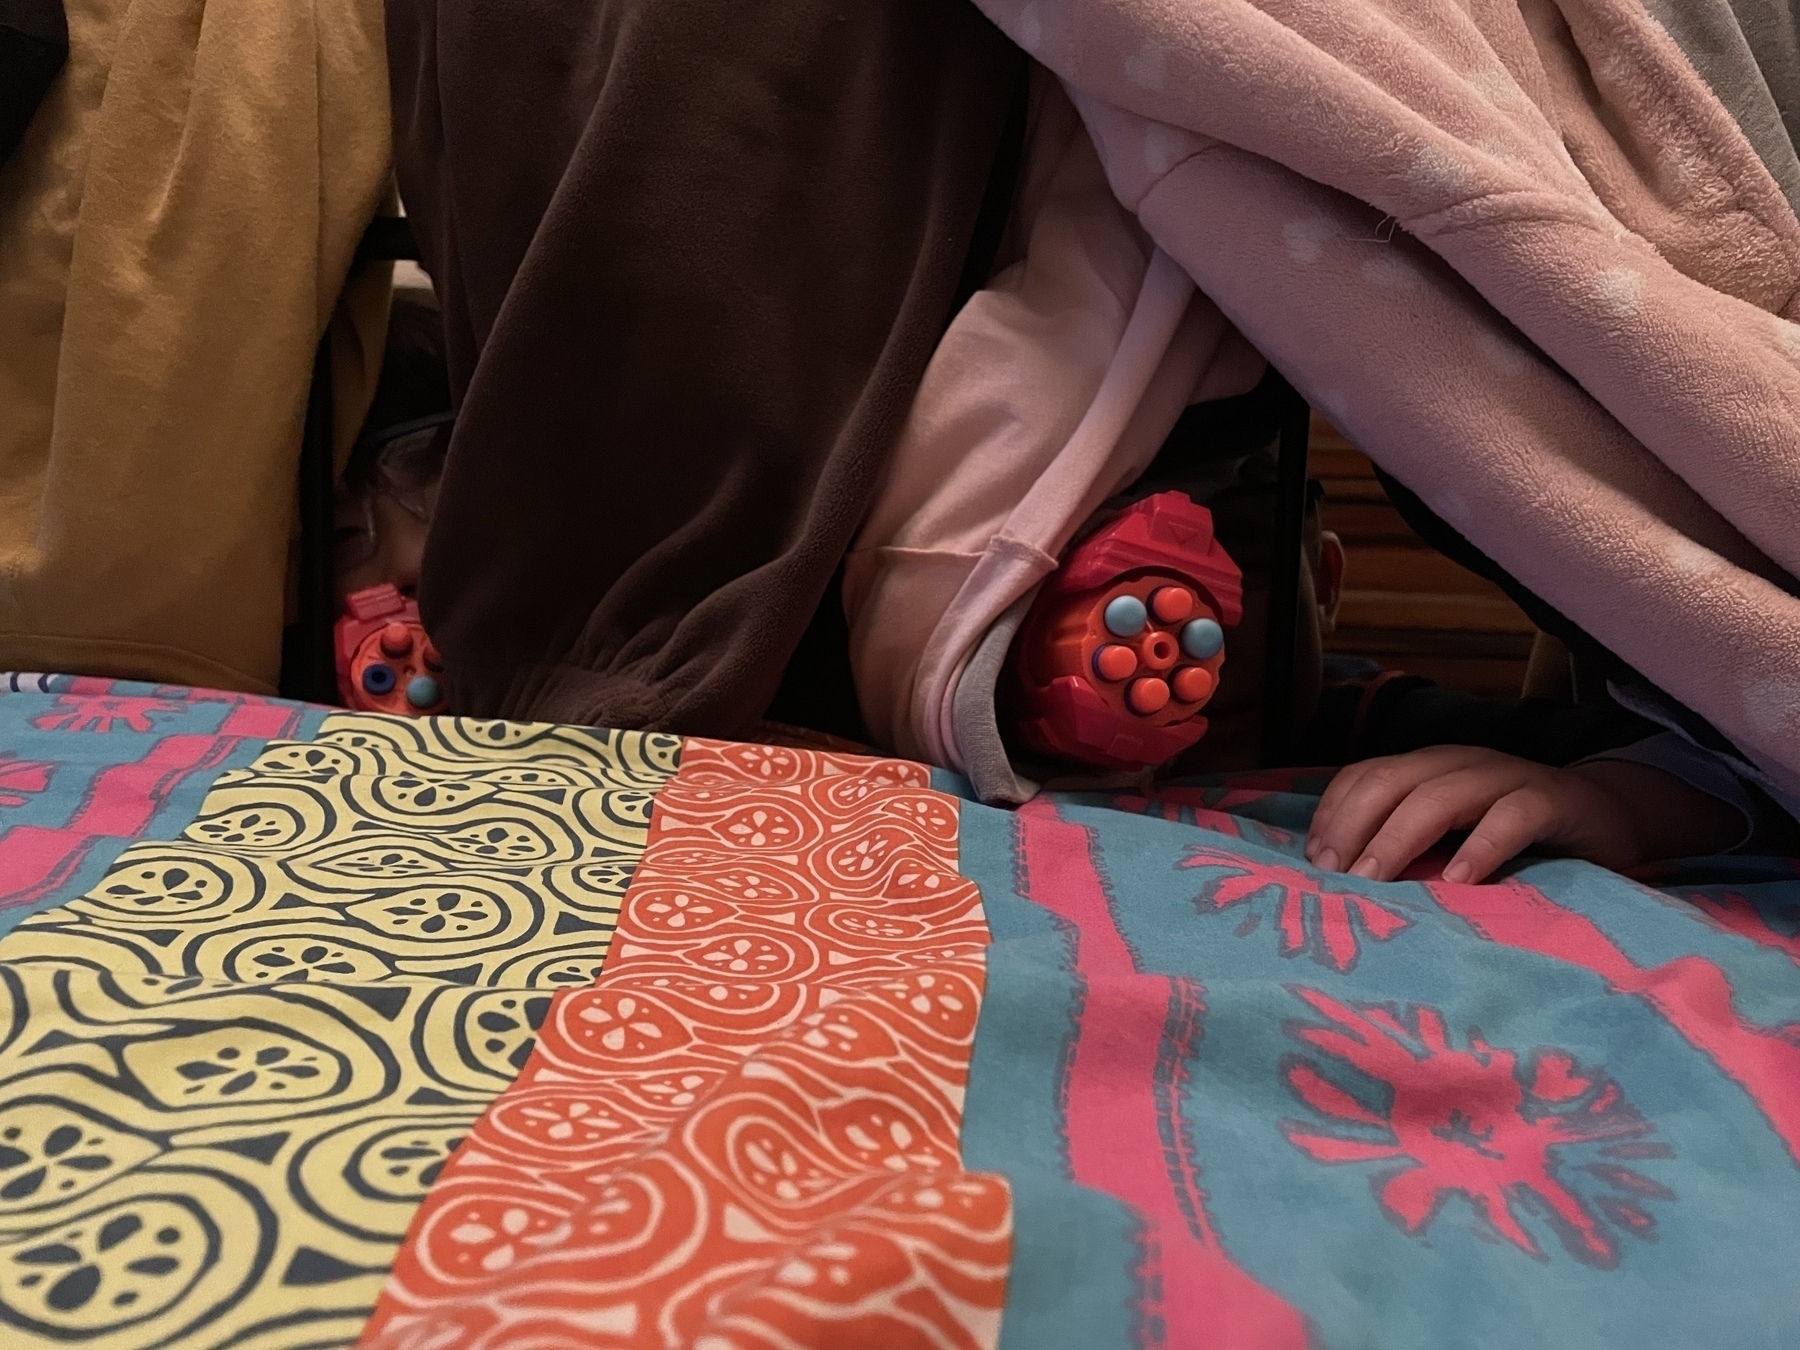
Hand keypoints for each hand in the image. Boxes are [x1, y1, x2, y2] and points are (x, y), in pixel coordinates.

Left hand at [1303, 746, 1741, 883]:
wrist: (1610, 821)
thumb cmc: (1514, 840)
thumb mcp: (1450, 839)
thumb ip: (1406, 848)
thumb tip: (1340, 884)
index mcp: (1427, 768)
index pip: (1364, 777)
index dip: (1333, 815)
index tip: (1310, 864)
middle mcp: (1459, 764)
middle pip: (1391, 781)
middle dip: (1353, 827)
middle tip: (1332, 878)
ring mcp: (1507, 778)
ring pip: (1441, 795)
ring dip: (1398, 839)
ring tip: (1373, 882)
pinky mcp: (1554, 802)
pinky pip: (1512, 817)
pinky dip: (1481, 847)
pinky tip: (1458, 880)